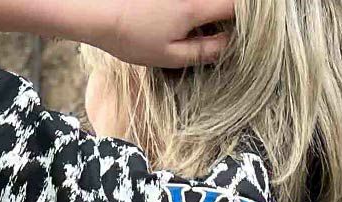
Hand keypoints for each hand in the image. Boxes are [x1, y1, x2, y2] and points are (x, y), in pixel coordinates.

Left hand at [81, 0, 233, 66]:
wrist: (96, 10)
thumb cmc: (130, 38)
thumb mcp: (169, 56)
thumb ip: (204, 51)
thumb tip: (230, 46)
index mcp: (195, 6)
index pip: (236, 6)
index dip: (245, 20)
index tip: (240, 34)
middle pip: (224, 0)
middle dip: (226, 14)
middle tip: (217, 33)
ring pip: (206, 1)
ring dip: (209, 12)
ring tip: (190, 29)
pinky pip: (190, 1)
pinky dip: (191, 9)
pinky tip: (176, 19)